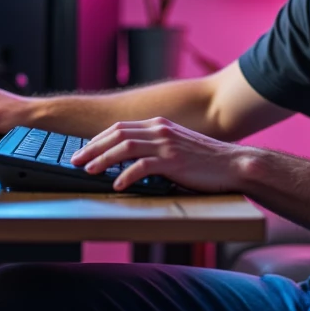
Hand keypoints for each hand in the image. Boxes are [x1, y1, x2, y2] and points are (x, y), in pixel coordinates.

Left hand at [71, 117, 254, 192]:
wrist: (234, 164)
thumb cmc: (206, 160)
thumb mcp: (177, 146)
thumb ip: (155, 147)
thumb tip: (129, 160)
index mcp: (159, 125)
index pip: (120, 127)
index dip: (97, 139)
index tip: (83, 150)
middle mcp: (160, 130)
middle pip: (116, 135)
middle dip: (92, 148)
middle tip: (75, 161)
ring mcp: (167, 144)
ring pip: (124, 148)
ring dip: (103, 160)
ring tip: (89, 171)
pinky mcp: (174, 161)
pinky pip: (143, 167)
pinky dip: (126, 175)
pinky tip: (117, 185)